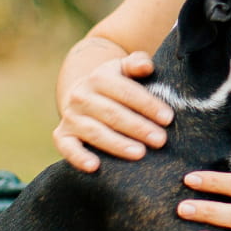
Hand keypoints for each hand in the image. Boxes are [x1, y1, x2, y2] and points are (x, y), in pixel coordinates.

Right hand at [53, 51, 174, 172]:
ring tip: (140, 153)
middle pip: (112, 113)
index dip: (148, 105)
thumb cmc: (115, 84)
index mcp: (99, 78)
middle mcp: (81, 96)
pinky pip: (68, 148)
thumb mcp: (125, 68)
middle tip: (160, 140)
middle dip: (138, 127)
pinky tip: (95, 167)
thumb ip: (138, 63)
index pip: (126, 92)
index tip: (168, 118)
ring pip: (95, 132)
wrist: (83, 94)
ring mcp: (70, 116)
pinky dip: (79, 158)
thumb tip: (146, 66)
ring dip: (117, 144)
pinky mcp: (62, 135)